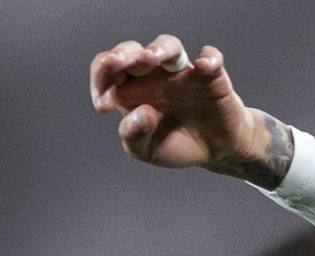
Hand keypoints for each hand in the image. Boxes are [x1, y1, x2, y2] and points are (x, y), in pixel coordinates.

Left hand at [88, 36, 287, 182]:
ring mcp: (182, 72)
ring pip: (168, 45)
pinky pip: (211, 58)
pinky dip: (209, 58)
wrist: (214, 151)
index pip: (108, 70)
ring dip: (158, 48)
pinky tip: (203, 66)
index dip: (101, 79)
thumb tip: (142, 112)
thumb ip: (133, 135)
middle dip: (122, 54)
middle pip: (133, 50)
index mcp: (131, 87)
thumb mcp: (146, 150)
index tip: (104, 105)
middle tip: (116, 64)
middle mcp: (153, 74)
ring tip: (150, 58)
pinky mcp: (211, 76)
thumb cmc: (175, 144)